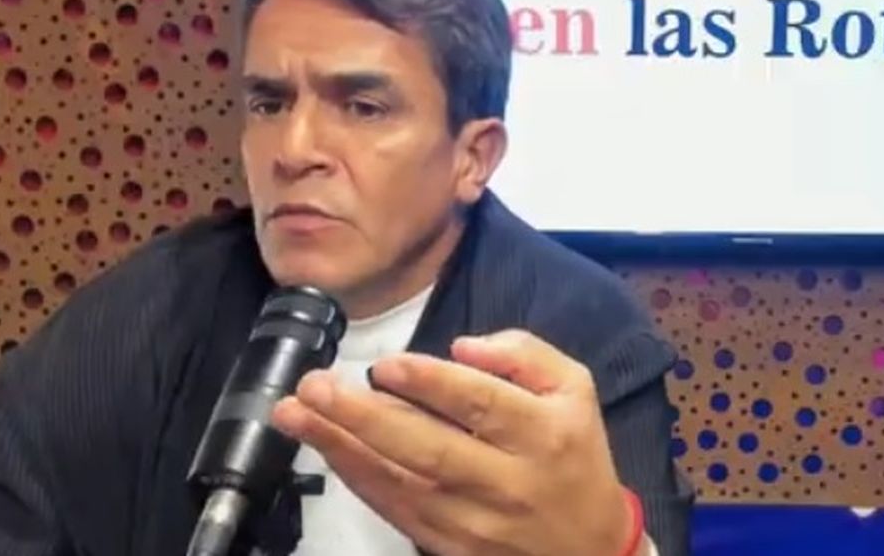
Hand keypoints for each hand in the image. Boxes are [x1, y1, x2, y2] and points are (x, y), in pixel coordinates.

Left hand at [271, 329, 635, 555]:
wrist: (588, 548)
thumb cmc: (573, 452)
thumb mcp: (572, 388)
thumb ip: (522, 355)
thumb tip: (461, 348)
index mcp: (544, 433)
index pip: (481, 404)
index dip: (430, 384)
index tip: (383, 365)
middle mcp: (508, 481)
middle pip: (429, 450)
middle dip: (365, 418)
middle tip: (315, 387)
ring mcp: (475, 521)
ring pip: (401, 485)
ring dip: (341, 449)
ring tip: (295, 415)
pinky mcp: (449, 545)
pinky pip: (394, 510)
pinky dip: (356, 478)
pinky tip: (325, 448)